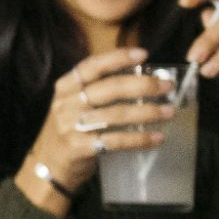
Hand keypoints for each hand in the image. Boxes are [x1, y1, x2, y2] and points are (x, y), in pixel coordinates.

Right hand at [21, 47, 179, 212]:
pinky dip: (139, 139)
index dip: (118, 58)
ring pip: (116, 114)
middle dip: (143, 85)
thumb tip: (143, 78)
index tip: (143, 54)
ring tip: (169, 111)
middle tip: (166, 86)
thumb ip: (99, 91)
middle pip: (109, 88)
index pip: (92, 66)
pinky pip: (115, 140)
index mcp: (65, 87)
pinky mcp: (80, 148)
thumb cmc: (70, 129)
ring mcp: (71, 127)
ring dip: (146, 112)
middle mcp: (66, 104)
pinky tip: (156, 137)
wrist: (49, 165)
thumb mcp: (74, 104)